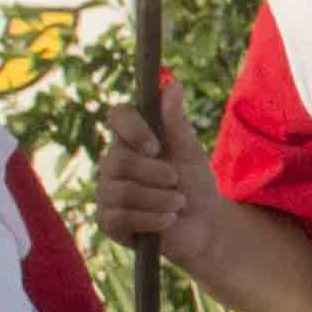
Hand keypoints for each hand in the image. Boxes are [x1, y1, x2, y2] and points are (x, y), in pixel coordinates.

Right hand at [96, 89, 204, 252]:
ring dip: (157, 199)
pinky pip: (118, 217)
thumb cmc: (195, 184)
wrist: (204, 226)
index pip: (117, 115)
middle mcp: (114, 162)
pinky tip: (167, 220)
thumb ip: (177, 123)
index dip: (132, 127)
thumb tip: (173, 85)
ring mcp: (107, 191)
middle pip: (116, 160)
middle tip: (176, 181)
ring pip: (119, 191)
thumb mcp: (191, 153)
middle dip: (153, 173)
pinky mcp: (107, 220)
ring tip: (178, 203)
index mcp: (133, 138)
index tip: (155, 145)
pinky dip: (150, 219)